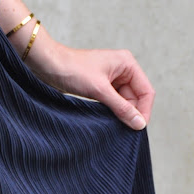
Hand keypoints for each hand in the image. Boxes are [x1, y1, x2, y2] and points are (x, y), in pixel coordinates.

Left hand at [27, 41, 154, 130]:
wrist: (47, 64)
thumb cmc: (71, 69)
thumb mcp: (99, 90)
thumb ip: (121, 107)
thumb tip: (139, 123)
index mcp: (127, 63)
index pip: (146, 91)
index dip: (144, 111)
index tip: (137, 128)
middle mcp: (122, 69)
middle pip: (136, 97)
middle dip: (131, 113)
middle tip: (123, 129)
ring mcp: (111, 78)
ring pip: (124, 101)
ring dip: (120, 112)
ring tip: (111, 123)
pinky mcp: (101, 85)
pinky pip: (113, 101)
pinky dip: (111, 110)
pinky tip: (105, 118)